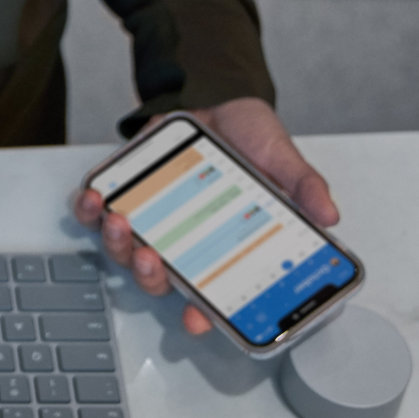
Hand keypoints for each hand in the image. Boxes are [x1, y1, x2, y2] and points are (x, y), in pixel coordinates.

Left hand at [70, 96, 338, 337]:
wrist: (212, 98)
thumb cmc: (246, 137)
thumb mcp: (281, 156)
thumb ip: (303, 185)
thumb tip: (330, 216)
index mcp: (222, 248)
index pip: (211, 295)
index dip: (202, 314)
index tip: (195, 319)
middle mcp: (183, 242)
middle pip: (159, 280)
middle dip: (151, 277)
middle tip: (152, 258)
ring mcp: (150, 220)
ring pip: (124, 251)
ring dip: (117, 244)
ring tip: (119, 222)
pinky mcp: (124, 193)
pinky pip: (96, 212)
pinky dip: (88, 209)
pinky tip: (93, 198)